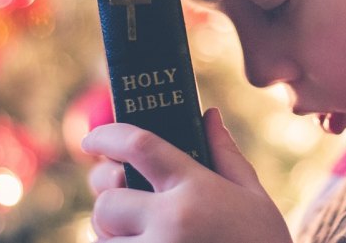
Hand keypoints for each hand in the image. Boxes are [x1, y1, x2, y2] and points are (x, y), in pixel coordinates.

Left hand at [82, 108, 292, 242]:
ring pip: (103, 239)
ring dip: (114, 234)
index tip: (91, 141)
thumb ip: (226, 155)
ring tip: (143, 233)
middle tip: (125, 200)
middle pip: (108, 201)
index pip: (139, 146)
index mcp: (196, 190)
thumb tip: (208, 115)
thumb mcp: (254, 198)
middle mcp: (170, 223)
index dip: (108, 136)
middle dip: (111, 199)